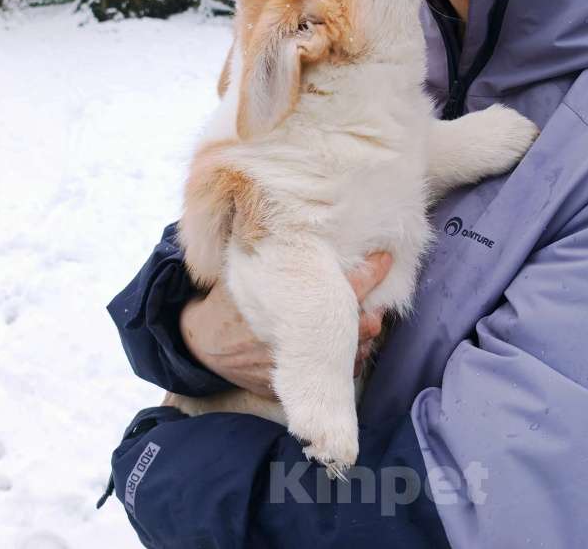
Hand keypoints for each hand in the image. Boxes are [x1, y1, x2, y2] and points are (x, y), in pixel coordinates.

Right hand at [179, 253, 391, 398]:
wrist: (201, 343)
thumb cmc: (228, 297)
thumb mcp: (243, 262)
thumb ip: (268, 241)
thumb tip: (281, 202)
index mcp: (290, 300)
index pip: (348, 286)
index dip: (373, 271)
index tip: (385, 257)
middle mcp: (296, 335)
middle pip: (357, 328)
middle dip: (372, 316)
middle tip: (378, 307)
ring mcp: (295, 365)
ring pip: (350, 359)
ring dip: (362, 344)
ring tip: (367, 328)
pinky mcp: (293, 386)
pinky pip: (332, 381)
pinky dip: (344, 368)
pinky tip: (348, 353)